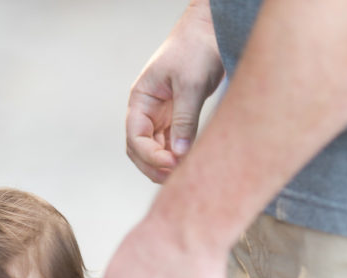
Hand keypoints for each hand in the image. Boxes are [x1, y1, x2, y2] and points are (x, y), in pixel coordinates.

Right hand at [126, 0, 223, 182]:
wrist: (210, 32)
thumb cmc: (195, 49)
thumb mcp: (190, 84)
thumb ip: (184, 119)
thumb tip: (178, 152)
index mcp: (141, 100)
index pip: (135, 136)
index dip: (149, 154)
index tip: (170, 162)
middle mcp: (147, 110)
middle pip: (139, 149)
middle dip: (153, 166)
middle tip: (175, 177)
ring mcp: (161, 116)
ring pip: (155, 150)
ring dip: (165, 164)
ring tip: (184, 173)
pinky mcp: (177, 117)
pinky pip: (172, 144)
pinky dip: (178, 156)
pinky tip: (190, 163)